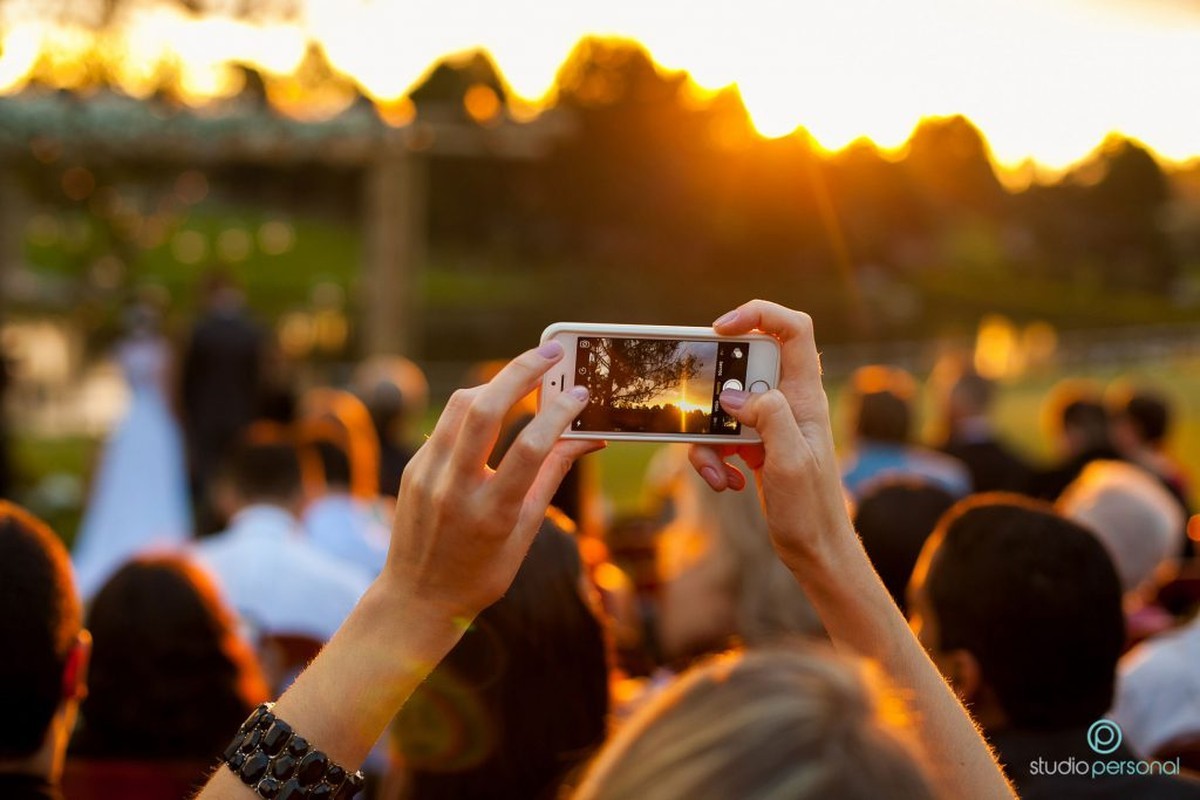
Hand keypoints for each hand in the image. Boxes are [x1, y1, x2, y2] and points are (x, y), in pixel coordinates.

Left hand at [382, 341, 600, 620]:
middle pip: (486, 411)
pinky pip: (447, 424)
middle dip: (521, 372)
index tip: (580, 394)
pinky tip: (496, 404)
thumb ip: (552, 476)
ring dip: (496, 382)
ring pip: (461, 407)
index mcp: (492, 514)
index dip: (559, 414)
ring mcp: (428, 476)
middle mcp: (455, 490)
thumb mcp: (526, 532)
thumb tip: (588, 437)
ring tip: (526, 371)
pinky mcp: (414, 469)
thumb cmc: (483, 572)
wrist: (417, 598)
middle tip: (552, 352)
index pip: (530, 449)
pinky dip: (475, 407)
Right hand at [689, 300, 851, 569]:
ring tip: (720, 471)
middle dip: (716, 391)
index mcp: (805, 395)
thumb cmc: (812, 509)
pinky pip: (719, 436)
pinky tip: (727, 482)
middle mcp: (787, 402)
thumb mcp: (791, 460)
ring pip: (724, 405)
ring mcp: (769, 423)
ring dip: (709, 437)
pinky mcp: (754, 445)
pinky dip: (713, 458)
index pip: (792, 329)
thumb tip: (732, 395)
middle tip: (710, 417)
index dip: (758, 315)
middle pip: (743, 366)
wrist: (814, 550)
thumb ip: (768, 417)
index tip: (721, 329)